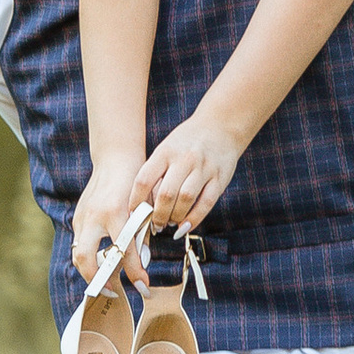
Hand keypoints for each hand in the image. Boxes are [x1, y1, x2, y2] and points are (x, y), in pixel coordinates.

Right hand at [72, 159, 149, 289]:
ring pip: (78, 254)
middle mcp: (95, 216)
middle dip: (98, 281)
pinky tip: (102, 263)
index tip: (144, 288)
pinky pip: (80, 244)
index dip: (135, 273)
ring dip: (91, 272)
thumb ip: (140, 236)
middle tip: (114, 293)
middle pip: (86, 259)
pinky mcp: (78, 216)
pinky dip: (89, 258)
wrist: (115, 158)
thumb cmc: (136, 182)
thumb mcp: (144, 208)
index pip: (124, 252)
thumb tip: (140, 264)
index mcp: (115, 212)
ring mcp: (82, 216)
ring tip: (108, 282)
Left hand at [136, 112, 241, 241]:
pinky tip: (184, 226)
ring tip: (169, 223)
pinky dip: (194, 219)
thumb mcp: (167, 148)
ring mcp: (203, 169)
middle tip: (154, 225)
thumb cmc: (187, 141)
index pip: (144, 179)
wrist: (220, 126)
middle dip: (157, 215)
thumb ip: (156, 172)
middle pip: (166, 194)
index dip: (136, 201)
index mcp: (166, 151)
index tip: (133, 214)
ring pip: (185, 199)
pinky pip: (206, 203)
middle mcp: (184, 159)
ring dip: (174, 217)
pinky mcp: (219, 178)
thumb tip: (143, 204)